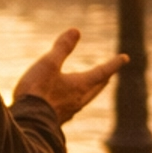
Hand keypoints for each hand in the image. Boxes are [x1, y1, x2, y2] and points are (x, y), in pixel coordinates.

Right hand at [13, 28, 127, 124]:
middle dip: (103, 79)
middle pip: (96, 87)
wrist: (26, 122)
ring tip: (91, 88)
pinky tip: (68, 104)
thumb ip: (62, 48)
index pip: (102, 72)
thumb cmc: (37, 90)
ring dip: (91, 90)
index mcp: (80, 85)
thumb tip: (75, 31)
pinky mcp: (57, 120)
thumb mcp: (48, 64)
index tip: (125, 58)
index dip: (113, 64)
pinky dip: (76, 101)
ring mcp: (68, 112)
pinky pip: (72, 108)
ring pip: (85, 99)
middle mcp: (78, 100)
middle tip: (109, 74)